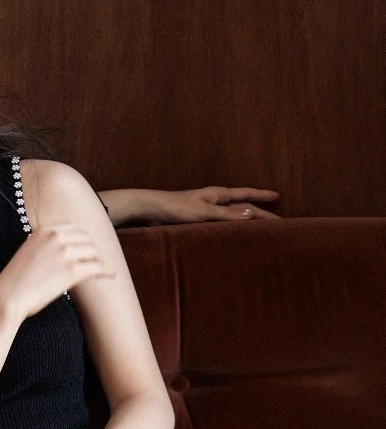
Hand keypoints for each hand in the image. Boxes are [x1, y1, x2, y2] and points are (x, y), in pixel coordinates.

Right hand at [0, 223, 113, 321]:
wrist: (8, 297)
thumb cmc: (15, 281)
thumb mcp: (28, 252)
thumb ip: (45, 245)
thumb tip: (65, 249)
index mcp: (45, 230)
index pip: (74, 229)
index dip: (83, 240)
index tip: (85, 249)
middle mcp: (56, 237)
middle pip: (86, 239)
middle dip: (93, 250)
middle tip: (96, 260)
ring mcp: (65, 252)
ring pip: (93, 252)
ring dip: (99, 261)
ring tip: (101, 269)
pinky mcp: (72, 270)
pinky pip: (96, 267)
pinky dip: (105, 271)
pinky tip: (109, 275)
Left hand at [120, 186, 279, 224]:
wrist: (151, 208)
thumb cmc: (176, 207)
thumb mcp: (204, 212)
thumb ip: (226, 215)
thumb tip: (251, 215)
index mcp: (218, 195)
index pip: (246, 195)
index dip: (262, 196)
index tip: (277, 196)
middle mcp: (214, 200)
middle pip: (242, 207)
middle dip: (259, 212)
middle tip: (276, 221)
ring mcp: (205, 209)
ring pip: (232, 215)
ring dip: (246, 220)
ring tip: (258, 227)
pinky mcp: (196, 219)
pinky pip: (220, 223)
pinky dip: (230, 227)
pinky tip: (231, 234)